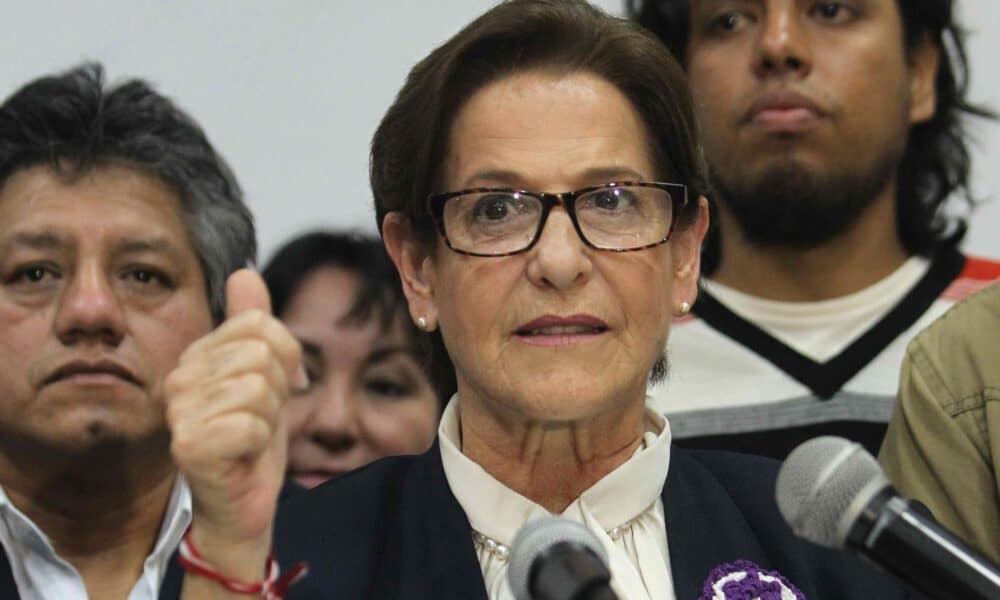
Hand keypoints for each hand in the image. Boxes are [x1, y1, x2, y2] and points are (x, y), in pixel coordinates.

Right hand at [166, 269, 302, 575]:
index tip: (277, 388)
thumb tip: (244, 272)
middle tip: (260, 418)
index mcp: (196, 356)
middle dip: (277, 390)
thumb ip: (253, 324)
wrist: (243, 502)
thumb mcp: (264, 373)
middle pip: (261, 353)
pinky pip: (251, 424)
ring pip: (258, 387)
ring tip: (250, 437)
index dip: (285, 356)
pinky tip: (242, 455)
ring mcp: (179, 413)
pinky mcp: (189, 445)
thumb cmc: (252, 439)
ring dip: (269, 418)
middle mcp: (178, 379)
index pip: (259, 324)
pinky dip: (259, 443)